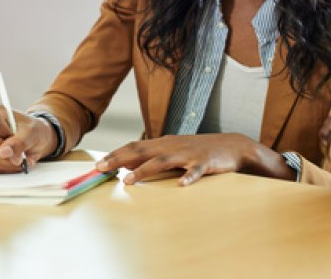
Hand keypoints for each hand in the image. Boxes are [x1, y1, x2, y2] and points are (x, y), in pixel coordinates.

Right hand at [0, 102, 56, 172]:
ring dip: (8, 162)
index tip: (15, 136)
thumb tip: (4, 152)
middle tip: (21, 153)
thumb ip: (18, 142)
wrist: (35, 139)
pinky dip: (8, 168)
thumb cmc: (32, 129)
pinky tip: (17, 164)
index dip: (5, 132)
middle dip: (5, 150)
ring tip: (22, 159)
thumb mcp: (30, 132)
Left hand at [95, 134, 294, 185]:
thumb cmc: (198, 151)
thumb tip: (125, 166)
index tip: (98, 164)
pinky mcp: (205, 163)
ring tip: (128, 179)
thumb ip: (151, 157)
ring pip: (162, 160)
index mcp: (163, 143)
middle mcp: (172, 146)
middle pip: (141, 150)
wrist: (232, 146)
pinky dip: (188, 178)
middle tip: (101, 168)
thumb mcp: (173, 151)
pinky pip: (195, 172)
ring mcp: (188, 154)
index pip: (134, 146)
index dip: (115, 154)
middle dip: (119, 159)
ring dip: (144, 170)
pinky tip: (181, 186)